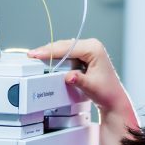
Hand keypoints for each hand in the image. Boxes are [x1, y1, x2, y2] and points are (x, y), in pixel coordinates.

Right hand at [29, 39, 144, 144]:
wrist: (112, 99)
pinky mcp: (85, 56)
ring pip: (65, 48)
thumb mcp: (91, 86)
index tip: (37, 54)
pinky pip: (67, 53)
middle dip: (48, 50)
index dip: (51, 51)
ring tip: (36, 56)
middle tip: (32, 55)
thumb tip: (69, 76)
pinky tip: (47, 59)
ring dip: (51, 52)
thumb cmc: (106, 92)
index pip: (68, 47)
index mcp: (94, 49)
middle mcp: (92, 46)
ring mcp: (89, 50)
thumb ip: (79, 80)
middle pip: (65, 45)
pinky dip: (57, 56)